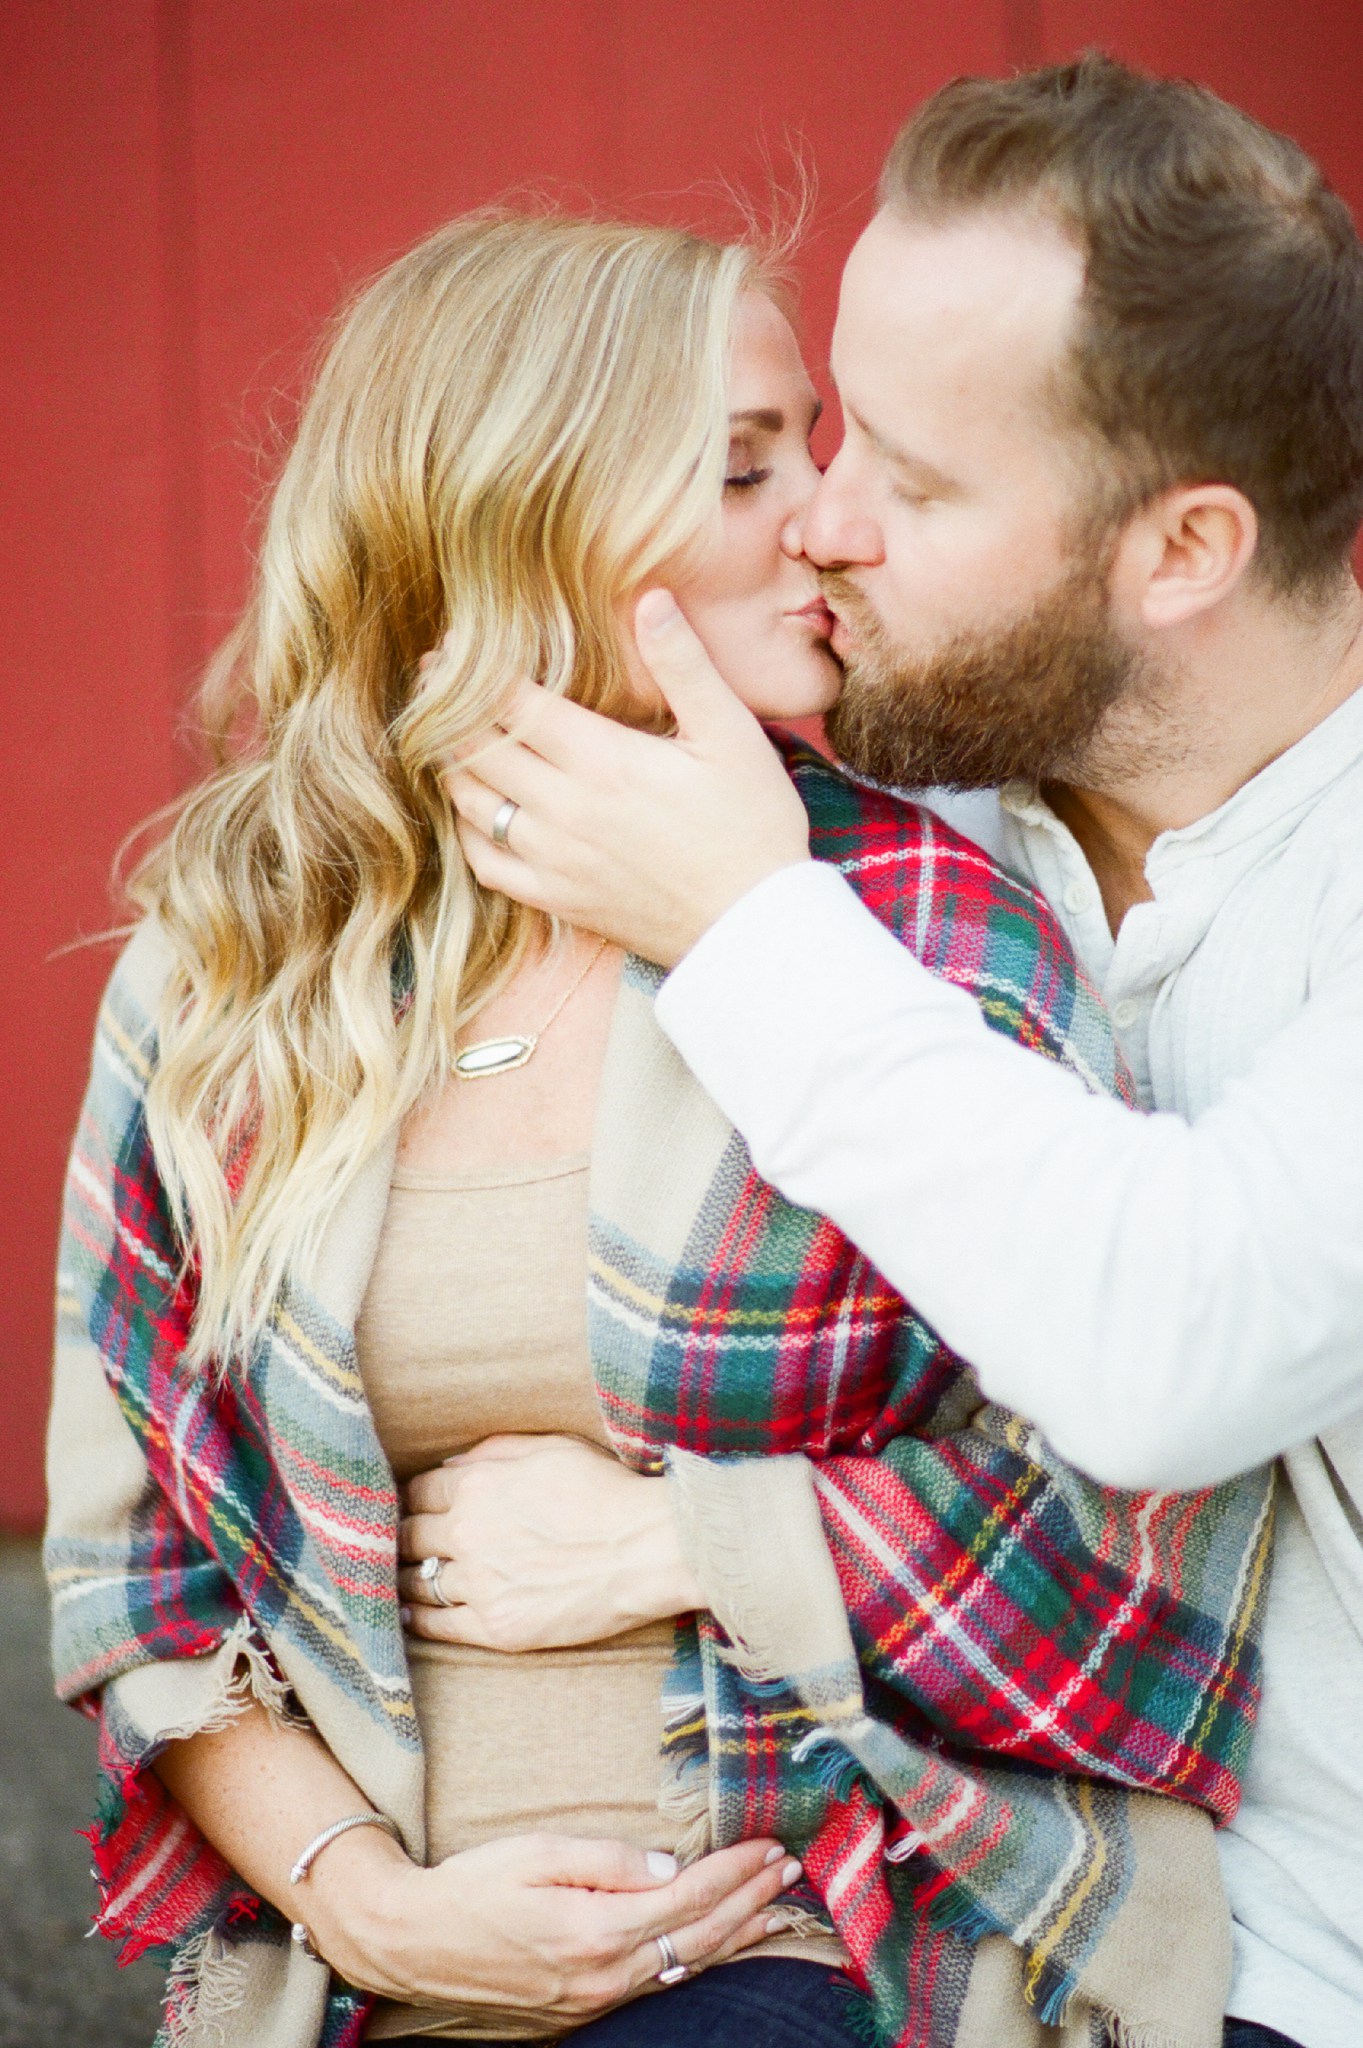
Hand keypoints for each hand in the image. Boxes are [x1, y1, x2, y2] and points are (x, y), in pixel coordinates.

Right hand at [305, 1823, 801, 2014]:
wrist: (412, 1941)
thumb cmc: (471, 1884)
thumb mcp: (538, 1850)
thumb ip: (611, 1859)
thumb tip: (671, 1864)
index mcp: (595, 1929)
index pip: (687, 1897)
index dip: (735, 1871)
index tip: (770, 1844)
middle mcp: (602, 1974)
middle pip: (697, 1938)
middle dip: (750, 1902)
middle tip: (791, 1872)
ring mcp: (592, 1998)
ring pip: (683, 1967)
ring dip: (733, 1936)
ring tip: (774, 1911)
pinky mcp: (580, 2007)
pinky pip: (654, 1982)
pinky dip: (694, 1960)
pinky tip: (714, 1946)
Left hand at [398, 1434, 702, 1650]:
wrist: (647, 1549)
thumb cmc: (607, 1491)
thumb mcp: (552, 1448)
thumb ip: (494, 1450)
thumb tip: (451, 1462)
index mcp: (478, 1485)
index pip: (418, 1492)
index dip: (412, 1498)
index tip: (410, 1506)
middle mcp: (468, 1533)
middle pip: (410, 1536)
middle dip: (400, 1536)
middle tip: (392, 1542)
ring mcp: (481, 1584)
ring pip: (418, 1581)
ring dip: (403, 1577)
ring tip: (394, 1578)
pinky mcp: (497, 1628)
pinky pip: (437, 1625)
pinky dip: (416, 1618)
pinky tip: (407, 1613)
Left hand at [445, 590, 812, 967]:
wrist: (755, 925)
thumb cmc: (753, 824)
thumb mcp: (732, 734)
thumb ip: (684, 666)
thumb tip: (651, 598)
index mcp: (602, 759)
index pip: (512, 702)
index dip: (474, 668)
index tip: (455, 644)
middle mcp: (564, 808)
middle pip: (478, 747)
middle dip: (446, 706)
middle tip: (433, 677)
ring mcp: (554, 858)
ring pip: (471, 802)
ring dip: (451, 762)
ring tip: (443, 732)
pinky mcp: (556, 898)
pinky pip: (485, 863)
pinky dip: (466, 830)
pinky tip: (472, 808)